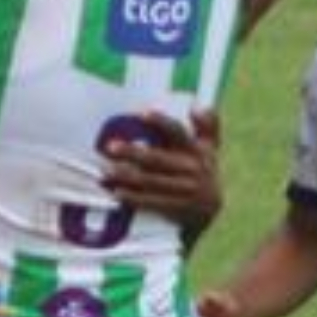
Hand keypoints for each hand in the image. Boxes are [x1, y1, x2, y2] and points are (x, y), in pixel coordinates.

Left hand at [102, 107, 223, 232]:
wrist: (209, 209)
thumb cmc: (202, 169)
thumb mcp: (210, 147)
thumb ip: (207, 125)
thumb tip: (196, 106)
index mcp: (197, 150)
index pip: (178, 132)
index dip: (161, 122)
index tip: (142, 113)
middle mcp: (192, 168)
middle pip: (157, 158)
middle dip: (132, 152)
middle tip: (110, 146)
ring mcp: (185, 190)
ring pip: (150, 180)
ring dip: (126, 176)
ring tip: (106, 170)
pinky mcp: (176, 208)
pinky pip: (150, 202)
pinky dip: (132, 198)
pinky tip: (116, 192)